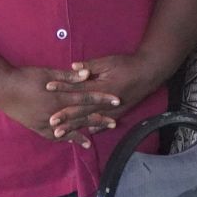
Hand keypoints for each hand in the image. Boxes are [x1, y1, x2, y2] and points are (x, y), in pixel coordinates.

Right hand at [0, 66, 120, 147]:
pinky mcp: (36, 127)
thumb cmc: (25, 77)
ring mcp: (45, 123)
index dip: (102, 99)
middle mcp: (55, 113)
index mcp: (59, 97)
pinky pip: (54, 136)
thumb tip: (87, 74)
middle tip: (114, 122)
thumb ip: (68, 76)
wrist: (2, 89)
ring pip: (69, 129)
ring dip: (83, 132)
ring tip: (95, 138)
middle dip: (99, 119)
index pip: (86, 99)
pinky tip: (71, 141)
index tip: (116, 101)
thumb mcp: (47, 72)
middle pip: (81, 116)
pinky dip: (64, 138)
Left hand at [47, 55, 162, 136]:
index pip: (77, 89)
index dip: (62, 88)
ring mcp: (112, 110)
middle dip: (66, 117)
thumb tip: (73, 67)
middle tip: (50, 124)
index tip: (47, 89)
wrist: (148, 73)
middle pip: (81, 110)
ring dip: (76, 127)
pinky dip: (96, 128)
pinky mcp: (119, 112)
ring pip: (90, 120)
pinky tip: (87, 134)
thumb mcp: (108, 62)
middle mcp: (105, 102)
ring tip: (62, 134)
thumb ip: (90, 66)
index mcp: (101, 87)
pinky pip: (104, 123)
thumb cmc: (126, 64)